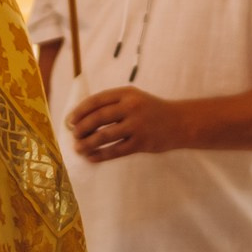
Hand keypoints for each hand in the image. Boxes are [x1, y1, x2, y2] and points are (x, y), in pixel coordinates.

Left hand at [68, 86, 188, 162]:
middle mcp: (131, 107)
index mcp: (127, 93)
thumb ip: (112, 104)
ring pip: (104, 136)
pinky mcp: (142, 143)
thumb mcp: (134, 98)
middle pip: (98, 118)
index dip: (80, 110)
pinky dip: (101, 155)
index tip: (70, 120)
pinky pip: (116, 150)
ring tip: (78, 148)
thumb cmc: (151, 110)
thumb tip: (83, 118)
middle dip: (82, 128)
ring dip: (88, 143)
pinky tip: (92, 158)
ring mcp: (137, 125)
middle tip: (74, 135)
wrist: (180, 122)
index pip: (97, 100)